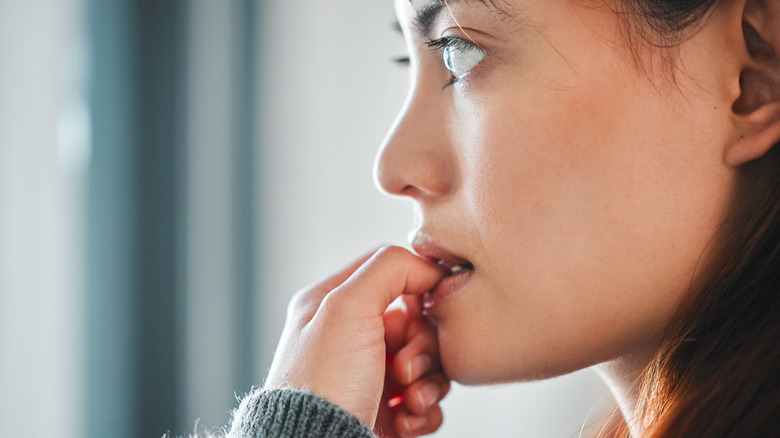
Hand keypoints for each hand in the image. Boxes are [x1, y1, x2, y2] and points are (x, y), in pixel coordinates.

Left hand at [264, 246, 449, 433]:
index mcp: (332, 306)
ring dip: (429, 382)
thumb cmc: (322, 386)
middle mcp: (350, 339)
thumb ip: (388, 268)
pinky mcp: (386, 411)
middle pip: (415, 321)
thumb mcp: (347, 307)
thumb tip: (427, 266)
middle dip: (422, 347)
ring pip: (427, 362)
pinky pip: (426, 400)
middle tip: (406, 369)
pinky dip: (424, 411)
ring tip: (409, 400)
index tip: (429, 303)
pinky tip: (405, 419)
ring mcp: (369, 376)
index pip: (388, 272)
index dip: (417, 284)